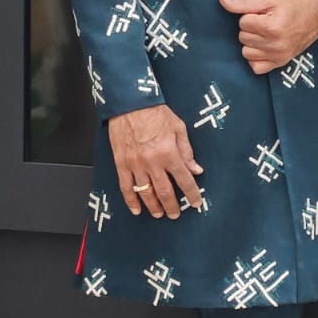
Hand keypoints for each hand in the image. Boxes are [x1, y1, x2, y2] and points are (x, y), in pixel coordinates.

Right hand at [109, 104, 203, 219]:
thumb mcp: (178, 128)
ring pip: (146, 193)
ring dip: (153, 207)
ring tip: (159, 213)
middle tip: (175, 214)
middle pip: (165, 192)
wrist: (130, 103)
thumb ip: (187, 151)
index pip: (184, 180)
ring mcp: (136, 164)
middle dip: (172, 206)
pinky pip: (126, 187)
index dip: (192, 194)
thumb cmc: (154, 112)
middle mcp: (153, 162)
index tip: (196, 202)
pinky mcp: (121, 163)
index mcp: (169, 152)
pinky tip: (136, 209)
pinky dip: (131, 201)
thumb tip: (196, 169)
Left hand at [219, 0, 317, 74]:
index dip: (251, 15)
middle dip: (251, 28)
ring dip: (252, 42)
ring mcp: (278, 56)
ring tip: (265, 34)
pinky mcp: (281, 63)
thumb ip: (243, 3)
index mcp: (272, 27)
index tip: (264, 13)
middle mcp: (275, 45)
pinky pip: (256, 68)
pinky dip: (256, 58)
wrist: (317, 14)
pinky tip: (264, 47)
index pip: (243, 22)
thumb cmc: (292, 4)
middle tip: (266, 22)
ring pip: (246, 53)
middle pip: (243, 38)